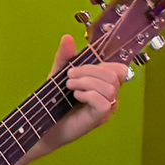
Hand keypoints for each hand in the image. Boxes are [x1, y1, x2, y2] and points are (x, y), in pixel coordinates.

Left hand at [36, 34, 129, 152]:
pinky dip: (88, 94)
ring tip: (70, 87)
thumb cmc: (55, 104)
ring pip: (110, 88)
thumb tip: (67, 37)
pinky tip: (75, 96)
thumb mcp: (59, 75)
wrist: (44, 127)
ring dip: (86, 82)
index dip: (102, 64)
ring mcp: (106, 110)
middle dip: (89, 71)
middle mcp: (110, 97)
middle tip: (69, 77)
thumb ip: (65, 58)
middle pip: (114, 75)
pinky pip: (104, 103)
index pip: (119, 69)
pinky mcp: (99, 119)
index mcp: (105, 85)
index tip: (79, 67)